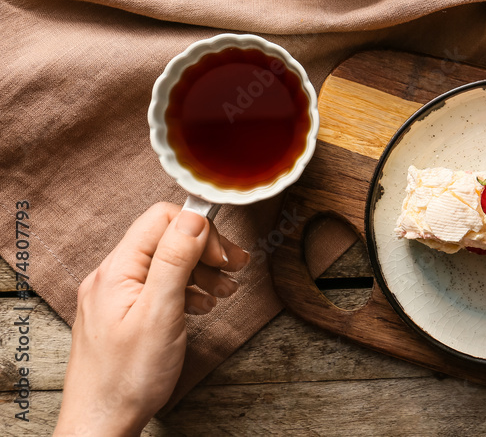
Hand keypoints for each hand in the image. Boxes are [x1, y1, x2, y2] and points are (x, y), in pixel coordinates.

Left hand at [54, 203, 249, 435]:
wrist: (101, 425)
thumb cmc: (127, 378)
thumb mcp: (160, 313)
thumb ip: (175, 260)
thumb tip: (193, 217)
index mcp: (116, 270)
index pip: (161, 219)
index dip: (199, 230)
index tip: (223, 255)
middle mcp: (111, 277)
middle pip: (166, 239)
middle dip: (205, 250)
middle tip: (235, 268)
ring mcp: (115, 297)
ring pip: (165, 264)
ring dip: (200, 271)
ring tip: (225, 290)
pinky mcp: (122, 316)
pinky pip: (158, 287)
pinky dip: (186, 290)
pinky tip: (202, 305)